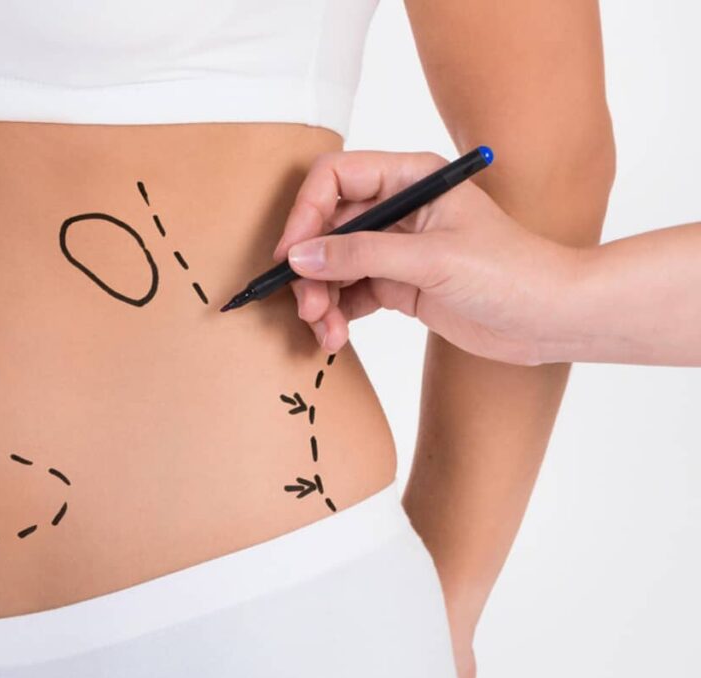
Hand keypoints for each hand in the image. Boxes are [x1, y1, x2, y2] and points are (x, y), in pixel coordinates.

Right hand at [272, 150, 582, 365]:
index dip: (306, 214)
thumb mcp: (431, 260)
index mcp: (410, 178)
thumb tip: (300, 256)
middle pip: (327, 226)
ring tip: (325, 330)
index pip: (335, 178)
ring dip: (321, 297)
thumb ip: (362, 254)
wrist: (551, 319)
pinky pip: (350, 293)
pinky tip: (337, 335)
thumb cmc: (512, 272)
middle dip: (311, 267)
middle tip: (306, 304)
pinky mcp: (398, 283)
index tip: (291, 255)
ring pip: (333, 264)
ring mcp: (396, 247)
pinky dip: (337, 314)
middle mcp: (398, 207)